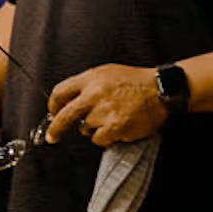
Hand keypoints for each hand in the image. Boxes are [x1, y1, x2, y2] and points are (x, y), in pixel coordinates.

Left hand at [46, 64, 167, 147]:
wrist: (160, 89)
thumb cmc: (136, 81)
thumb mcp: (108, 72)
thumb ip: (88, 85)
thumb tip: (69, 101)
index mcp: (92, 77)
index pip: (60, 91)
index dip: (53, 105)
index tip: (52, 112)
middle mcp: (94, 93)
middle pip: (64, 115)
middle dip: (55, 128)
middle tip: (52, 136)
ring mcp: (103, 111)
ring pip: (84, 128)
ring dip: (93, 127)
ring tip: (110, 117)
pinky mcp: (114, 127)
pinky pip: (98, 139)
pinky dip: (105, 137)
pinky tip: (116, 126)